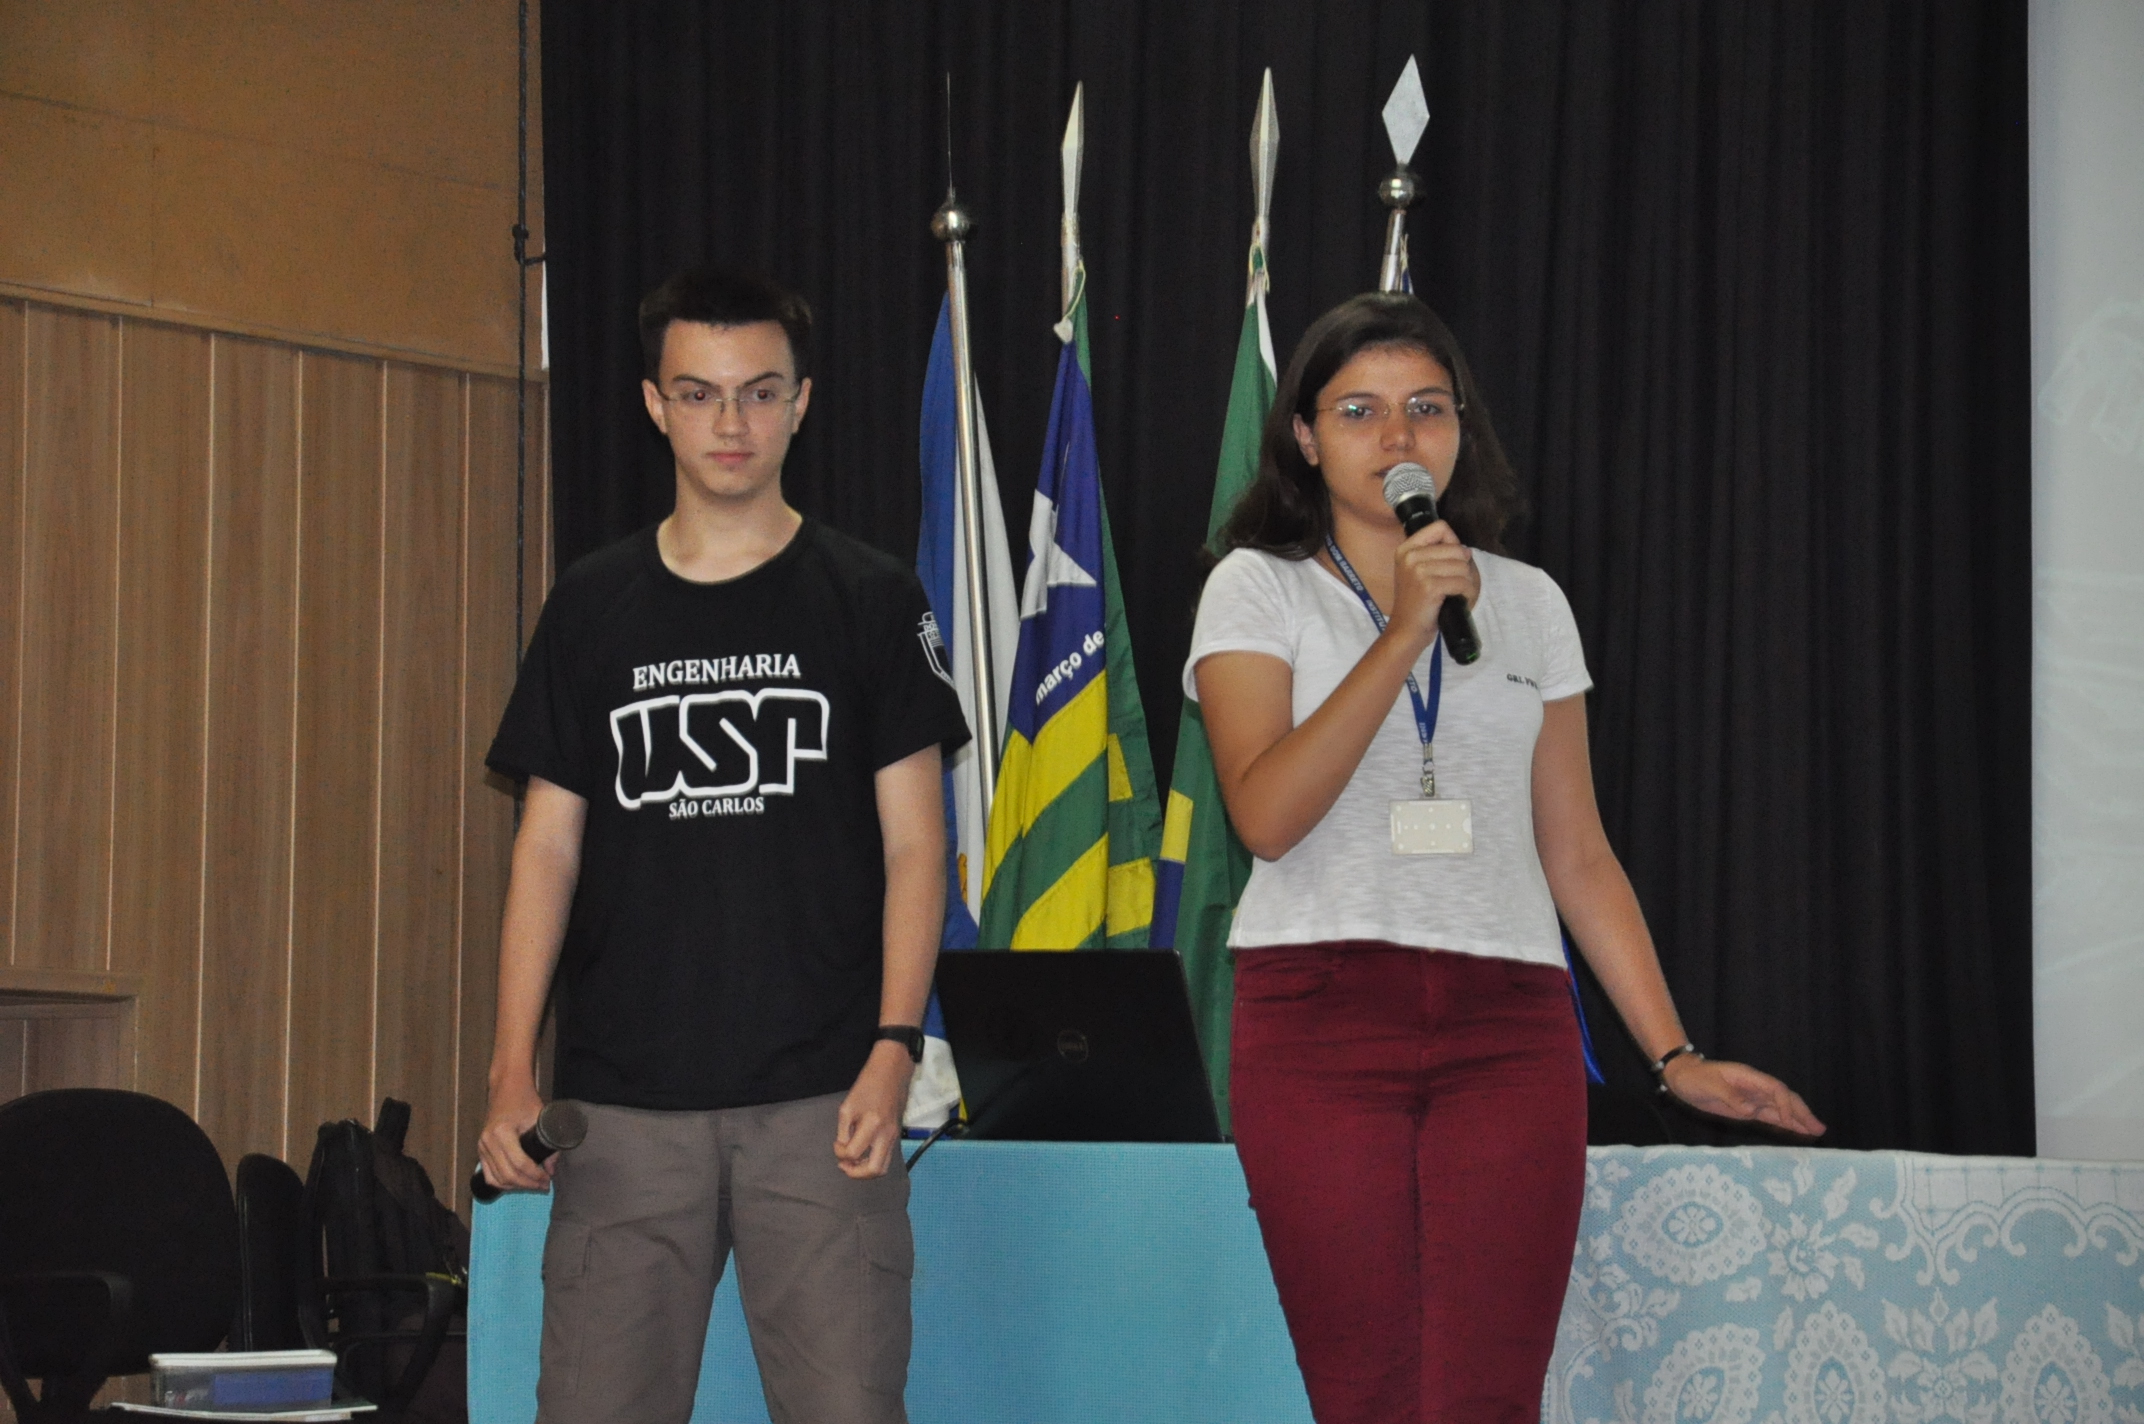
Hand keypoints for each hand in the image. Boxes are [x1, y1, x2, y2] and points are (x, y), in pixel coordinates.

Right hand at [477, 1075, 552, 1192]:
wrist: (507, 1088)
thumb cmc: (524, 1099)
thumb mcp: (540, 1118)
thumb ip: (549, 1144)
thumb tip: (551, 1169)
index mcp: (502, 1132)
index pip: (519, 1164)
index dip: (535, 1176)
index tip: (548, 1180)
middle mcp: (488, 1141)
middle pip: (508, 1175)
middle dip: (528, 1184)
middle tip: (544, 1186)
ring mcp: (481, 1147)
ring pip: (497, 1179)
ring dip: (516, 1187)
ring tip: (534, 1185)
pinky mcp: (480, 1151)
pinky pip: (489, 1175)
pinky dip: (503, 1183)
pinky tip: (518, 1184)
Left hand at [834, 1041, 913, 1178]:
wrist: (892, 1071)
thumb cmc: (867, 1085)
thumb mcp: (847, 1106)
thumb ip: (844, 1131)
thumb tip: (843, 1149)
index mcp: (872, 1125)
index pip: (853, 1153)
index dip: (840, 1153)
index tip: (837, 1142)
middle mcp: (886, 1135)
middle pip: (874, 1170)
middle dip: (855, 1173)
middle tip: (844, 1165)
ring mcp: (894, 1137)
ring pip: (883, 1168)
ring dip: (865, 1171)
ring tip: (852, 1162)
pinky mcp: (896, 1135)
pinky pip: (886, 1158)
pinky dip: (873, 1162)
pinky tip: (862, 1153)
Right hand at [1388, 520, 1479, 648]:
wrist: (1406, 630)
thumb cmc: (1415, 602)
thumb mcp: (1416, 571)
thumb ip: (1435, 554)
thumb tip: (1465, 550)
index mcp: (1406, 549)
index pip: (1440, 527)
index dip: (1453, 542)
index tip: (1450, 560)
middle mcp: (1410, 556)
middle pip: (1455, 548)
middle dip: (1463, 566)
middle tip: (1455, 582)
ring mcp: (1418, 571)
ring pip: (1461, 566)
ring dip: (1466, 581)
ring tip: (1456, 592)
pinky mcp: (1430, 587)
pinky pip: (1462, 582)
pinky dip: (1466, 593)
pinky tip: (1458, 600)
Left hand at [1662, 1056, 1826, 1137]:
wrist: (1683, 1077)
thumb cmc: (1694, 1078)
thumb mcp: (1710, 1085)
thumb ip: (1730, 1097)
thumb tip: (1750, 1110)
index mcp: (1749, 1078)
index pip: (1775, 1090)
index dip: (1785, 1104)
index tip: (1788, 1120)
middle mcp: (1756, 1088)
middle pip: (1785, 1099)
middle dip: (1802, 1112)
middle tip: (1819, 1128)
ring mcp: (1753, 1099)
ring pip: (1781, 1109)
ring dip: (1798, 1120)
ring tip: (1817, 1132)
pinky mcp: (1748, 1109)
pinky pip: (1770, 1117)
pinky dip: (1785, 1124)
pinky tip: (1796, 1131)